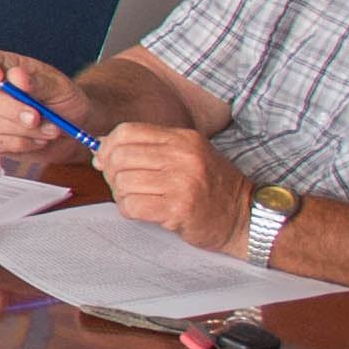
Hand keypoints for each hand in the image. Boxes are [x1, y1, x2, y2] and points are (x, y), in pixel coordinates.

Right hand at [0, 46, 93, 176]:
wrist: (75, 128)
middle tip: (36, 117)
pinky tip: (38, 139)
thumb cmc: (65, 100)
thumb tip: (16, 76)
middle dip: (11, 110)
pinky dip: (23, 143)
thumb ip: (38, 82)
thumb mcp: (59, 87)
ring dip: (24, 130)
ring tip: (49, 129)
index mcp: (1, 65)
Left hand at [99, 120, 248, 249]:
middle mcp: (183, 156)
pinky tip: (144, 211)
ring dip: (121, 194)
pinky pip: (132, 205)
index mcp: (183, 138)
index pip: (127, 131)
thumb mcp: (188, 155)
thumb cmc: (213, 187)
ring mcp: (182, 182)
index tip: (104, 160)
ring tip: (138, 198)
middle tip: (121, 184)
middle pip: (120, 156)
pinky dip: (130, 210)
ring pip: (122, 182)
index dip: (108, 146)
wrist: (248, 216)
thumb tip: (101, 149)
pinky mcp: (179, 209)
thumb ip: (150, 148)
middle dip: (111, 172)